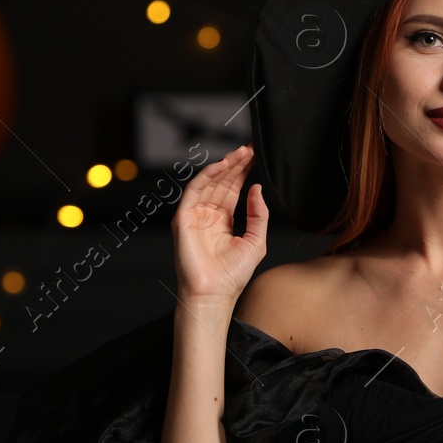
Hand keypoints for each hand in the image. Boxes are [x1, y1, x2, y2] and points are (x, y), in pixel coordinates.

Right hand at [171, 144, 268, 304]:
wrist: (214, 294)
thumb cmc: (233, 276)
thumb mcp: (256, 240)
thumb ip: (259, 214)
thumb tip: (257, 188)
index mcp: (222, 220)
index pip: (233, 189)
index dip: (244, 171)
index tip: (257, 156)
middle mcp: (207, 215)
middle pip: (222, 182)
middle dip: (236, 164)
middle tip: (251, 148)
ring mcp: (194, 216)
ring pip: (209, 183)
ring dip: (224, 165)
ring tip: (242, 152)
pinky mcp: (183, 218)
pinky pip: (194, 191)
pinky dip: (207, 175)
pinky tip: (222, 165)